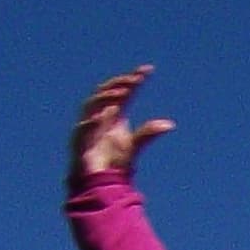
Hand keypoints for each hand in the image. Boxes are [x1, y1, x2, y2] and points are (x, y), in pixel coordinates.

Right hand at [70, 67, 172, 182]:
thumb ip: (148, 133)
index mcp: (114, 113)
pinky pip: (83, 127)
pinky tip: (102, 117)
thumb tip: (170, 124)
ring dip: (107, 97)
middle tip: (134, 80)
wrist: (100, 179)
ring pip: (92, 103)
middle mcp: (100, 114)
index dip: (133, 78)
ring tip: (123, 93)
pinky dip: (92, 121)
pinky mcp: (80, 139)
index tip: (148, 70)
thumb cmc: (115, 160)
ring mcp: (88, 124)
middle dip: (119, 83)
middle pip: (106, 91)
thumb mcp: (135, 144)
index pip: (124, 91)